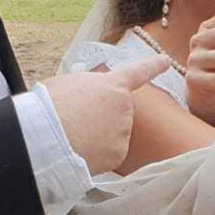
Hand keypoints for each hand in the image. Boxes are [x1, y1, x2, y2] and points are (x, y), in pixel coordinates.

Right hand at [36, 49, 170, 174]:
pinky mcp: (118, 154)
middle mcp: (124, 107)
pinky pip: (107, 153)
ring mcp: (123, 132)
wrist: (48, 138)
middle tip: (75, 119)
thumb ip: (86, 87)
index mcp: (112, 84)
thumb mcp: (67, 83)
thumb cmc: (51, 106)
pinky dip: (95, 153)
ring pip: (111, 134)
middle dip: (100, 116)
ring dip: (95, 135)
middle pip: (116, 112)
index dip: (153, 65)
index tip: (166, 61)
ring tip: (73, 134)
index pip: (138, 72)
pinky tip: (79, 149)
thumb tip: (88, 98)